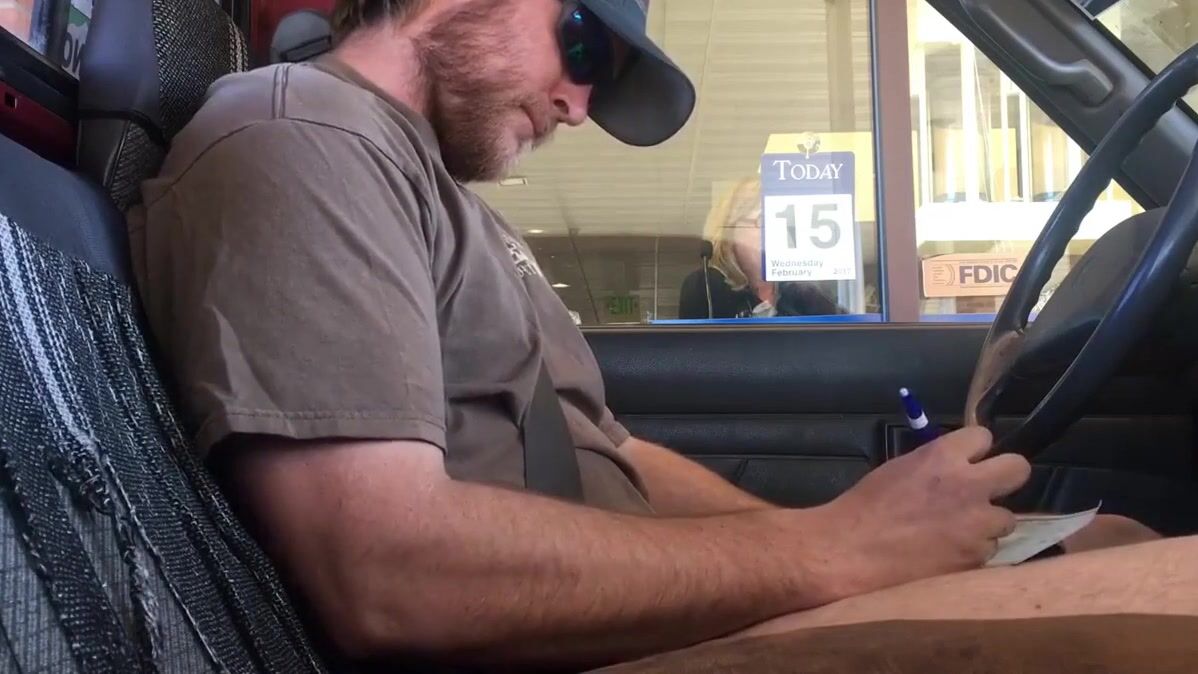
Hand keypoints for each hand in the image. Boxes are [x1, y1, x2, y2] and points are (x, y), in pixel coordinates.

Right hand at [815, 427, 1030, 596]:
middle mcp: (968, 485)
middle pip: (1018, 469)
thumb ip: (935, 464)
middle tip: (986, 490)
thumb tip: (958, 466)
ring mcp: (977, 523)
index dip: (975, 450)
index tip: (968, 461)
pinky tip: (948, 553)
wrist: (850, 551)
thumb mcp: (901, 469)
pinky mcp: (976, 557)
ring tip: (959, 532)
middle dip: (1005, 477)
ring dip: (986, 523)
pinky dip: (973, 551)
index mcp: (943, 456)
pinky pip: (989, 549)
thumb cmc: (866, 507)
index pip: (984, 436)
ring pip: (1006, 518)